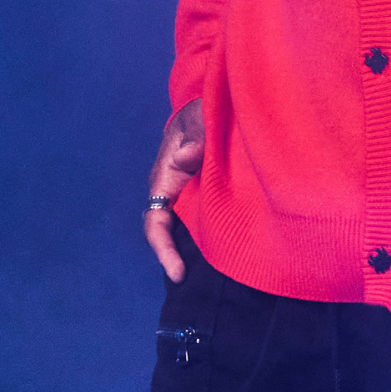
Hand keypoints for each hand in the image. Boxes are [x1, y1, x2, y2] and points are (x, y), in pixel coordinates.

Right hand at [143, 98, 203, 281]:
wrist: (213, 103)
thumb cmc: (203, 110)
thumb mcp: (201, 116)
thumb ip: (196, 136)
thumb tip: (186, 158)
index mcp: (165, 177)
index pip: (156, 222)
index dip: (163, 249)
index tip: (178, 272)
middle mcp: (173, 191)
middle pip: (170, 235)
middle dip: (180, 260)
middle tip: (201, 288)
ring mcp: (190, 194)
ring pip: (188, 231)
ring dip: (197, 251)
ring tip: (219, 279)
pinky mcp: (207, 193)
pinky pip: (205, 220)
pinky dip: (212, 237)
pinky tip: (234, 251)